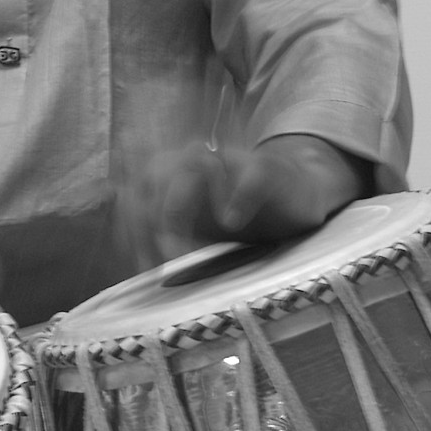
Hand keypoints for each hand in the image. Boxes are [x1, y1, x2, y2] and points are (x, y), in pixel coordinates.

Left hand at [129, 134, 373, 259]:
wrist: (298, 195)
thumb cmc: (239, 218)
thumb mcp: (197, 231)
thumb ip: (164, 238)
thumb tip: (133, 269)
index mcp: (173, 172)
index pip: (136, 193)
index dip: (132, 231)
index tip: (145, 270)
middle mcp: (197, 160)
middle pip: (156, 177)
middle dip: (151, 223)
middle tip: (163, 265)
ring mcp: (232, 161)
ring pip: (193, 170)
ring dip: (179, 211)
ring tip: (185, 254)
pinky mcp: (268, 168)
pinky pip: (249, 175)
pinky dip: (237, 197)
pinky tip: (232, 224)